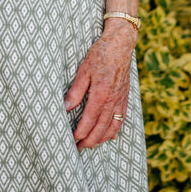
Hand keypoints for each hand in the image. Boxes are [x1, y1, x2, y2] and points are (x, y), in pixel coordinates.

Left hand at [64, 21, 135, 148]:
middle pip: (100, 129)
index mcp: (101, 94)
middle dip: (89, 141)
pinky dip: (115, 130)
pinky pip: (121, 119)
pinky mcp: (125, 97)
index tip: (71, 140)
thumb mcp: (83, 70)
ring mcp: (120, 100)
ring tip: (91, 144)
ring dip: (101, 139)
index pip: (89, 121)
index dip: (80, 133)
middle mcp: (112, 101)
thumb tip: (65, 107)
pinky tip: (109, 136)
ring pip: (112, 127)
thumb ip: (75, 91)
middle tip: (78, 148)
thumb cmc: (100, 54)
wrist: (121, 44)